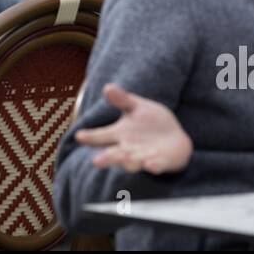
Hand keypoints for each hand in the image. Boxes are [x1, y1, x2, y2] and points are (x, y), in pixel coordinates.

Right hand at [74, 83, 191, 174]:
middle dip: (106, 158)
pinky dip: (153, 166)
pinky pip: (155, 166)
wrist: (174, 139)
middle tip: (96, 161)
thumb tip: (107, 87)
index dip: (90, 137)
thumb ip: (123, 100)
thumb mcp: (137, 107)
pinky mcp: (159, 163)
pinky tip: (151, 165)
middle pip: (114, 155)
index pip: (101, 136)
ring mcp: (142, 158)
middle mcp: (127, 149)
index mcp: (119, 134)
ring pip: (133, 162)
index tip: (79, 136)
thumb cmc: (150, 123)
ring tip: (126, 158)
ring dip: (129, 162)